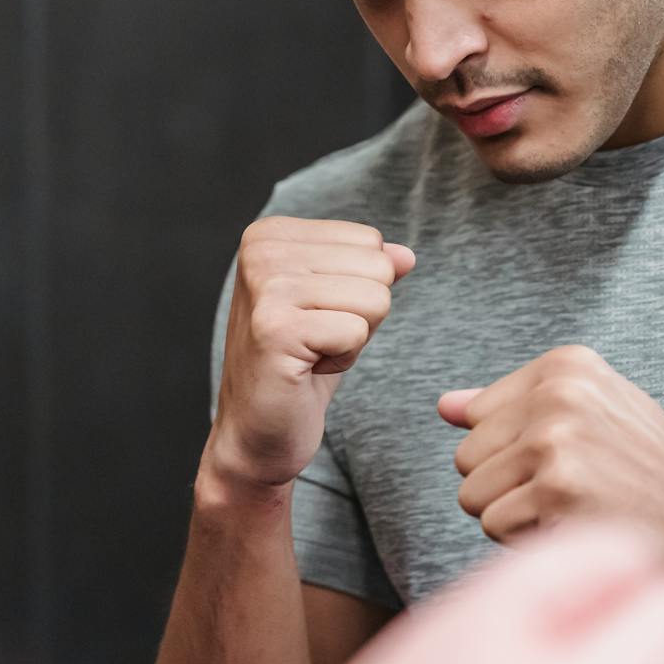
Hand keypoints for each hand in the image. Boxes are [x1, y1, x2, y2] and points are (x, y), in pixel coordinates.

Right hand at [208, 217, 414, 489]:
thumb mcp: (337, 303)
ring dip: (353, 337)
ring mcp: (266, 288)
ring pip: (375, 298)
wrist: (257, 429)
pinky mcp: (276, 329)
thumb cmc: (298, 363)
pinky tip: (306, 368)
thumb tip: (406, 254)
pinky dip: (343, 359)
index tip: (315, 316)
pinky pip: (357, 331)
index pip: (369, 241)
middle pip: (377, 266)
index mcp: (272, 234)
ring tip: (311, 351)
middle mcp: (262, 251)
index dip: (357, 287)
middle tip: (315, 338)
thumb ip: (369, 269)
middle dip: (361, 312)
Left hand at [440, 346, 663, 561]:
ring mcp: (558, 440)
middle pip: (466, 458)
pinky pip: (494, 526)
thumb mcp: (593, 415)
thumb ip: (515, 406)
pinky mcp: (558, 490)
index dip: (512, 453)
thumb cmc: (646, 471)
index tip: (569, 460)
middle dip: (506, 488)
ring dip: (514, 518)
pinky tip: (575, 530)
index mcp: (567, 366)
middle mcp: (560, 394)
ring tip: (571, 511)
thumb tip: (444, 406)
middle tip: (568, 494)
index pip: (476, 417)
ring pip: (473, 496)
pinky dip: (527, 542)